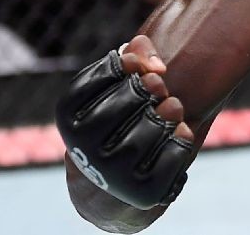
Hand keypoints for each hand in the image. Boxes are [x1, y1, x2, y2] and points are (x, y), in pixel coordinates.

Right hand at [55, 34, 195, 209]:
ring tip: (172, 107)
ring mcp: (112, 175)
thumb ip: (135, 55)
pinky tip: (181, 131)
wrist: (116, 182)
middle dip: (149, 89)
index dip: (125, 64)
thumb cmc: (121, 117)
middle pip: (129, 101)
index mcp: (68, 118)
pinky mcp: (143, 193)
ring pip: (151, 130)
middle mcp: (83, 150)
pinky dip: (182, 140)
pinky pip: (172, 156)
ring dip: (168, 113)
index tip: (135, 66)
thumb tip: (156, 65)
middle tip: (159, 86)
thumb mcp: (118, 84)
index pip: (103, 76)